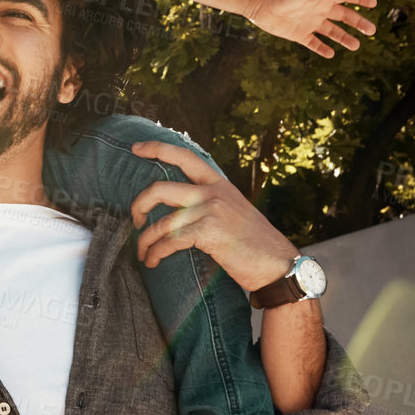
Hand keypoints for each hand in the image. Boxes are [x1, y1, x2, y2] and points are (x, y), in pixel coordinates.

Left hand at [127, 141, 297, 291]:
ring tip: (143, 254)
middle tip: (135, 222)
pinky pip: (170, 241)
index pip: (185, 156)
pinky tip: (152, 261)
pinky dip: (156, 253)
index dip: (157, 149)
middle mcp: (214, 193)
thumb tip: (179, 207)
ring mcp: (211, 211)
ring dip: (145, 241)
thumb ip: (211, 203)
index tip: (136, 149)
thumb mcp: (235, 211)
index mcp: (220, 184)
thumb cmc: (255, 244)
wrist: (279, 266)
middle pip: (160, 189)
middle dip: (138, 205)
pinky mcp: (210, 233)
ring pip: (161, 222)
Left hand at [245, 0, 377, 57]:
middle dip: (358, 22)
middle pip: (344, 16)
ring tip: (356, 45)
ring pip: (331, 32)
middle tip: (372, 31)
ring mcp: (309, 22)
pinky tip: (331, 54)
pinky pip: (313, 43)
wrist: (258, 2)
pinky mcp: (298, 34)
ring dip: (344, 38)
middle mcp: (318, 9)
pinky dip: (322, 49)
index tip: (374, 3)